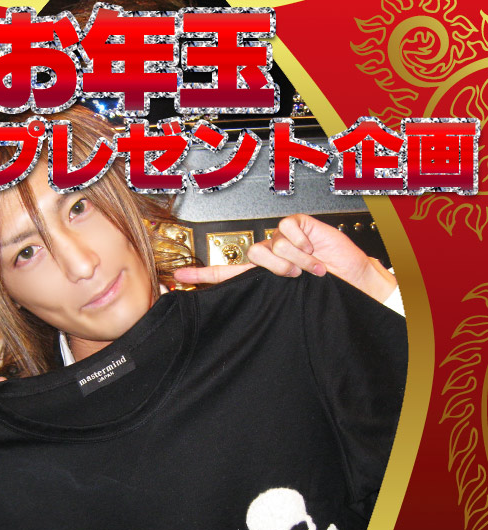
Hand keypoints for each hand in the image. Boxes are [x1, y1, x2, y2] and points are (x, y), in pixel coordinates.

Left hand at [173, 214, 397, 303]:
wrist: (356, 284)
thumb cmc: (324, 293)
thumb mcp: (289, 299)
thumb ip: (264, 293)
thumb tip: (242, 295)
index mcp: (261, 276)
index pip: (225, 274)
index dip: (201, 275)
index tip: (177, 279)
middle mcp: (269, 255)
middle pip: (252, 256)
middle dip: (275, 270)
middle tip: (295, 278)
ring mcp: (282, 239)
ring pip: (271, 244)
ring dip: (294, 260)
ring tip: (311, 269)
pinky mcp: (299, 225)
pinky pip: (288, 230)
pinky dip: (303, 244)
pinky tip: (314, 250)